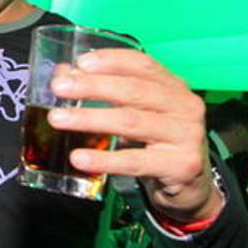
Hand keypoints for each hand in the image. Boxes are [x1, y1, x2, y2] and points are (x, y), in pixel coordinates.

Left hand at [47, 48, 219, 221]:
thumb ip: (105, 93)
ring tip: (57, 119)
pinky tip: (79, 158)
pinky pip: (134, 161)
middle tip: (59, 88)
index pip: (143, 65)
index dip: (112, 61)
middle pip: (134, 91)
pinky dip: (104, 159)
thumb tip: (64, 75)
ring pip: (131, 122)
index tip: (80, 62)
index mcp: (174, 87)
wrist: (190, 186)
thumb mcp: (136, 113)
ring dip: (90, 119)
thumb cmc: (157, 143)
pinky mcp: (181, 165)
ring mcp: (186, 135)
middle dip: (93, 87)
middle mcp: (185, 106)